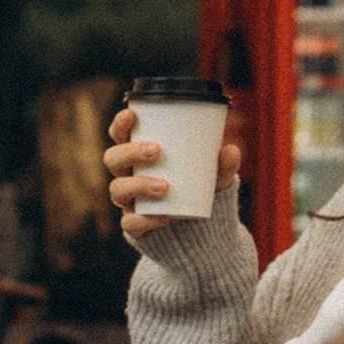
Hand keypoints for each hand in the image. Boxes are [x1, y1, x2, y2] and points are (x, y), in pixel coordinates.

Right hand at [106, 106, 241, 238]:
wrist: (198, 229)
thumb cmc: (198, 188)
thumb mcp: (215, 175)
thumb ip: (223, 164)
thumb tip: (230, 150)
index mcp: (139, 154)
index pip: (120, 135)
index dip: (120, 124)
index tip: (131, 114)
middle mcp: (128, 175)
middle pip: (113, 158)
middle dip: (130, 152)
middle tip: (155, 151)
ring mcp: (129, 201)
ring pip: (117, 189)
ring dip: (138, 185)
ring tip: (165, 187)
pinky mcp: (135, 225)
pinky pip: (131, 223)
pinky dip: (145, 220)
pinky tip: (163, 217)